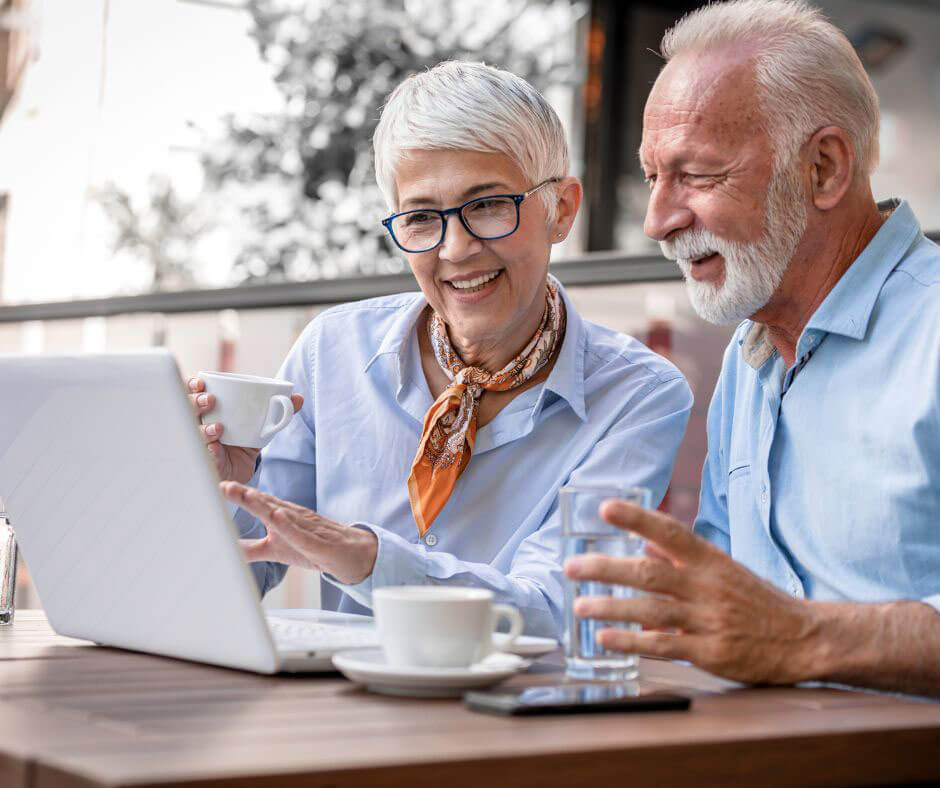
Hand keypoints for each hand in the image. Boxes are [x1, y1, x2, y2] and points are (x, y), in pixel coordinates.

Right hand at [188, 377, 303, 483]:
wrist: (242, 472)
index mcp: (208, 411)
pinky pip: (202, 455)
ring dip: (203, 428)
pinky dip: (209, 451)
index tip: (201, 382)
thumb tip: (299, 397)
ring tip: (218, 427)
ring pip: (191, 433)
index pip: (191, 393)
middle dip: (195, 402)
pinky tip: (216, 449)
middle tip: (210, 400)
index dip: (191, 385)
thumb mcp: (261, 426)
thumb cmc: (245, 443)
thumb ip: (279, 412)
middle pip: (185, 410)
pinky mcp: (204, 462)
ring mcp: (198, 444)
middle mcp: (198, 425)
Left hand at [220, 482, 377, 584]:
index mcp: (282, 517)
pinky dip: (289, 526)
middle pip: (267, 504)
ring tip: (246, 495)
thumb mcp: (276, 550)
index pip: (258, 503)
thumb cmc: (314, 547)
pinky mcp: (318, 544)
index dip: (238, 495)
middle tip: (224, 486)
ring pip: (284, 515)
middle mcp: (293, 518)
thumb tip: (224, 548)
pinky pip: (302, 535)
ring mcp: (307, 529)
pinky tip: (277, 518)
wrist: (353, 554)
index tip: (216, 487)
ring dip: (265, 505)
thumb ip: (251, 549)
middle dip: (245, 495)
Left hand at [563, 500, 823, 684]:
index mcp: (710, 561)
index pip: (670, 532)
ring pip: (650, 610)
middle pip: (648, 572)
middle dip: (605, 568)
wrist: (804, 639)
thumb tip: (644, 544)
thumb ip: (682, 558)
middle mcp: (706, 586)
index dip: (636, 519)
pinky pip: (663, 645)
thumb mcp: (723, 570)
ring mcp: (708, 620)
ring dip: (610, 607)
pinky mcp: (710, 652)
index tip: (604, 508)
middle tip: (571, 566)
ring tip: (579, 605)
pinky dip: (631, 641)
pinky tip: (605, 637)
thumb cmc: (757, 602)